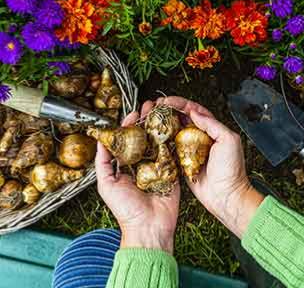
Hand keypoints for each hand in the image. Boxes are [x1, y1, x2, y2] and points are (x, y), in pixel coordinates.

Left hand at [95, 101, 179, 253]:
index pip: (128, 139)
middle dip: (148, 120)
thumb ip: (103, 161)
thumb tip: (100, 140)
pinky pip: (172, 152)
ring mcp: (158, 166)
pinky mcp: (172, 170)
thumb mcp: (106, 183)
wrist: (149, 226)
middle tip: (152, 105)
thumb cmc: (125, 208)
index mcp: (126, 165)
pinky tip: (175, 126)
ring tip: (163, 110)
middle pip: (145, 136)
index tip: (134, 113)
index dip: (130, 125)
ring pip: (159, 141)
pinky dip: (173, 139)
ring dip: (161, 125)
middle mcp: (142, 163)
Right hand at [157, 97, 263, 237]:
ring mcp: (190, 149)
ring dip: (163, 124)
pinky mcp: (182, 162)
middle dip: (169, 111)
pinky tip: (153, 136)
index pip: (195, 110)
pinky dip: (162, 141)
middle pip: (182, 118)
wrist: (226, 195)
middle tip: (155, 106)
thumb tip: (194, 112)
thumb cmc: (231, 169)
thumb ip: (212, 124)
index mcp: (213, 129)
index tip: (168, 100)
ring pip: (175, 132)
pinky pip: (170, 148)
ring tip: (151, 117)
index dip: (181, 103)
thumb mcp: (228, 140)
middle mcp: (200, 137)